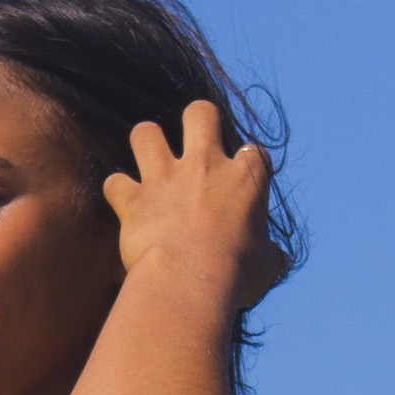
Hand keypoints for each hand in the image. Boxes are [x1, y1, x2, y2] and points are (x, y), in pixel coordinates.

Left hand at [105, 103, 285, 312]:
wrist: (189, 282)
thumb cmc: (235, 275)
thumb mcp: (266, 266)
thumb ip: (271, 254)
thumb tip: (279, 258)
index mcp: (246, 179)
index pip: (254, 151)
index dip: (248, 162)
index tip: (243, 180)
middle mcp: (206, 166)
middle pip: (200, 112)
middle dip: (196, 121)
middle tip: (194, 144)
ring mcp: (166, 178)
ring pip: (146, 132)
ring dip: (146, 144)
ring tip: (150, 160)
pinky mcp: (134, 199)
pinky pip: (115, 182)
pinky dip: (119, 191)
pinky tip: (125, 202)